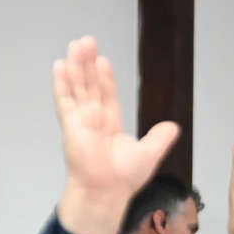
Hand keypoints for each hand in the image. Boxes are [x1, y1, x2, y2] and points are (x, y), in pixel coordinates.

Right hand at [52, 36, 180, 233]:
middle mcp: (93, 120)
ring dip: (76, 66)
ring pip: (77, 87)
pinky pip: (64, 99)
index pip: (106, 95)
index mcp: (109, 124)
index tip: (104, 60)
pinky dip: (61, 82)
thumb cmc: (124, 178)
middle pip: (90, 85)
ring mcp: (80, 121)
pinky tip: (60, 65)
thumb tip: (174, 126)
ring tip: (76, 44)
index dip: (105, 77)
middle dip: (88, 64)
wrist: (107, 191)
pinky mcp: (71, 125)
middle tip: (86, 41)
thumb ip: (160, 138)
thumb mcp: (150, 153)